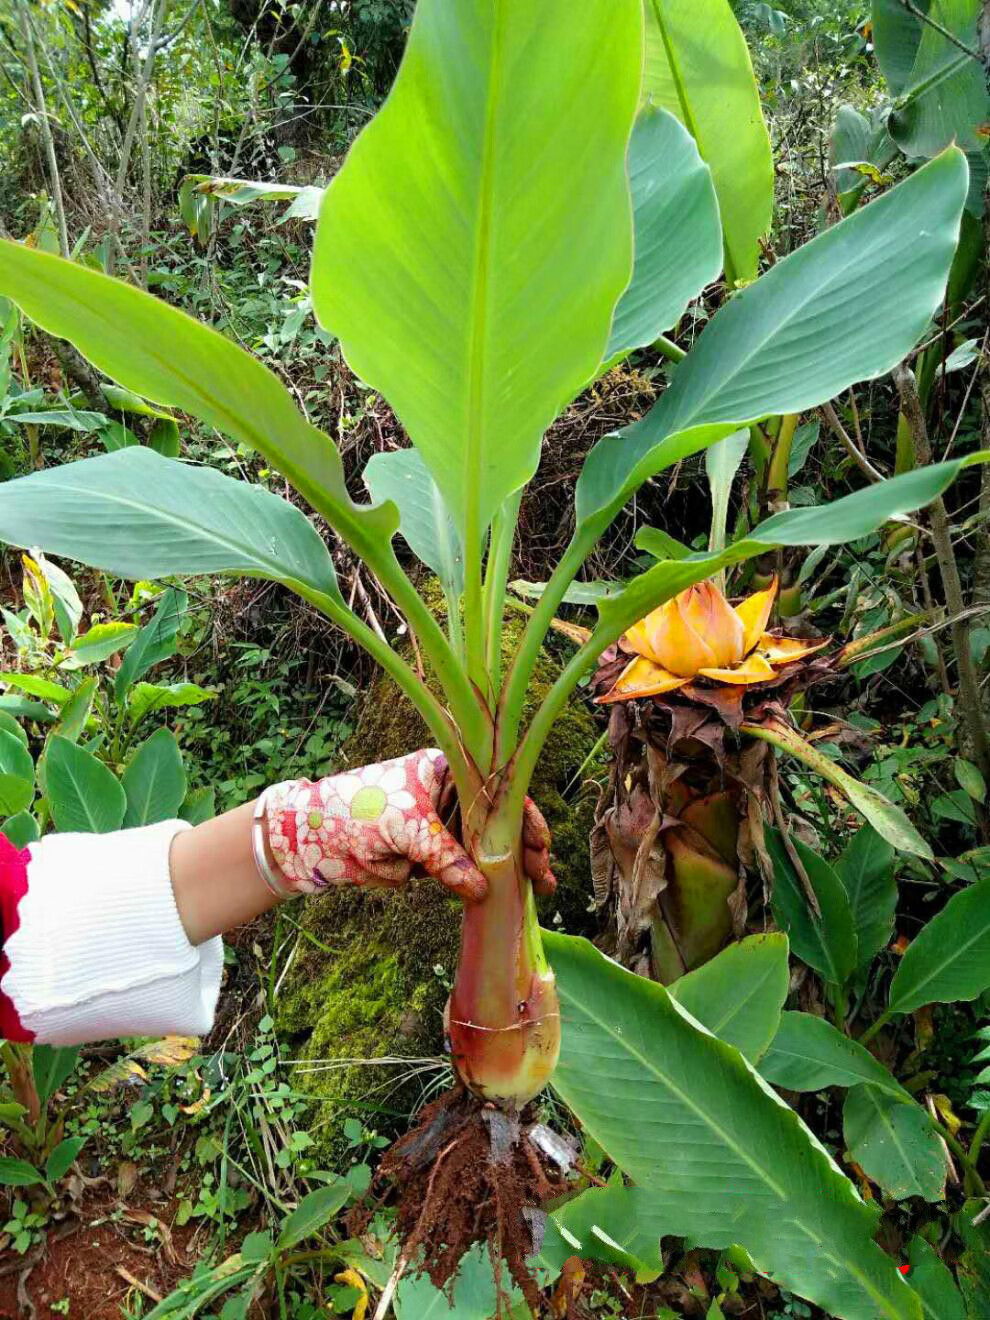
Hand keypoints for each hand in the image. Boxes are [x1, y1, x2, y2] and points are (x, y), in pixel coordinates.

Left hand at [264, 748, 555, 902]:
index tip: (540, 845)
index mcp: (449, 770)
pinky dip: (483, 885)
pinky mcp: (430, 859)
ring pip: (486, 852)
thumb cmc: (358, 812)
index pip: (498, 792)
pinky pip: (463, 873)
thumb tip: (482, 890)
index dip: (524, 818)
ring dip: (510, 871)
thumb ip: (445, 857)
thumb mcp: (407, 828)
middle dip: (525, 850)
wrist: (311, 839)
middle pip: (500, 824)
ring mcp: (442, 829)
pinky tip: (506, 897)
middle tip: (544, 878)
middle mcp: (451, 797)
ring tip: (536, 891)